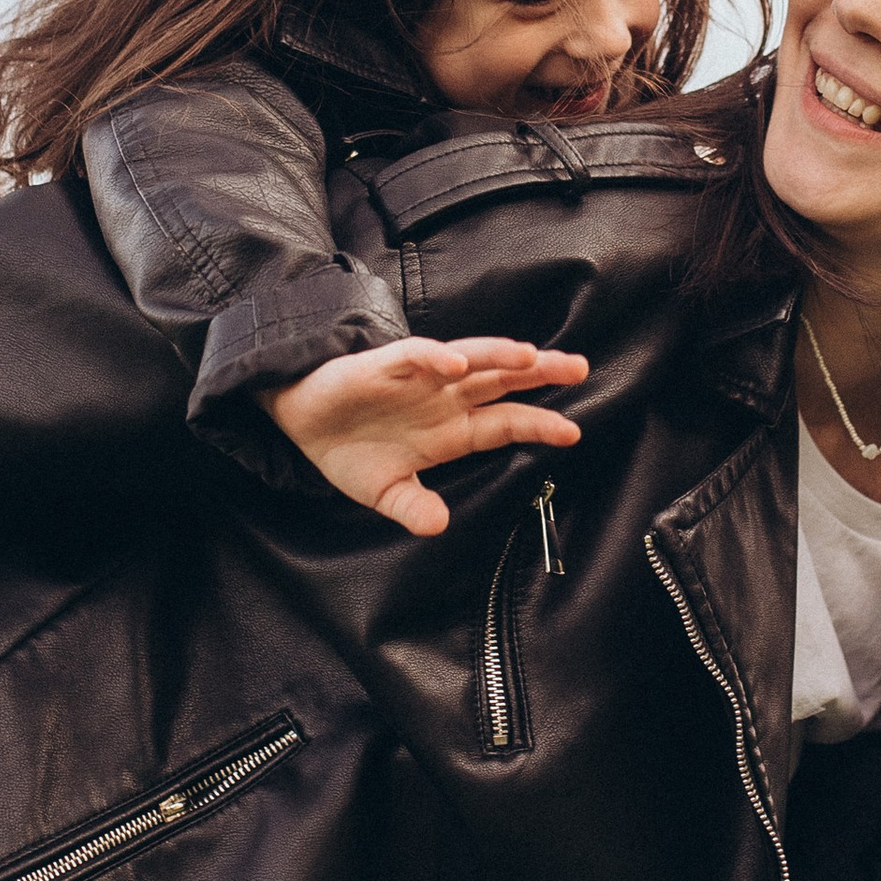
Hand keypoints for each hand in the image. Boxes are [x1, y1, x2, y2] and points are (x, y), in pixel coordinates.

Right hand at [260, 337, 586, 537]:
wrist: (300, 419)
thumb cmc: (347, 449)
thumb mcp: (383, 491)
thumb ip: (412, 506)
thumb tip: (437, 525)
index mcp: (450, 429)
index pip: (506, 422)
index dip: (539, 424)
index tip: (573, 431)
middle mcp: (444, 398)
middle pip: (503, 380)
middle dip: (541, 373)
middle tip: (579, 368)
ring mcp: (419, 378)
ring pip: (471, 359)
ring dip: (500, 355)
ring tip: (530, 356)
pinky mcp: (386, 364)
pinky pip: (417, 355)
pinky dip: (437, 357)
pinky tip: (457, 363)